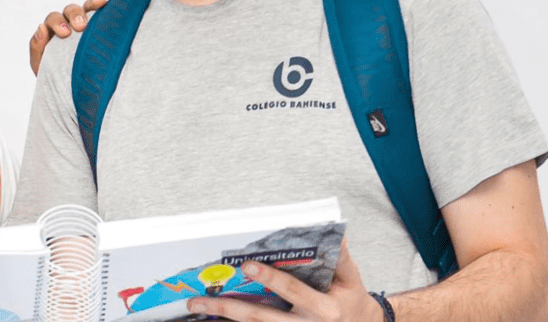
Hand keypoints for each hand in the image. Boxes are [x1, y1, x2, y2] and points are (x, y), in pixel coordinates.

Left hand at [28, 0, 108, 74]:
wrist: (72, 86)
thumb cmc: (54, 75)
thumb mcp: (41, 65)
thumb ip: (37, 47)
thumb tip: (41, 28)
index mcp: (53, 29)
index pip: (53, 19)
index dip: (58, 23)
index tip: (65, 33)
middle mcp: (69, 21)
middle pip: (71, 10)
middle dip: (76, 15)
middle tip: (82, 26)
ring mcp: (87, 21)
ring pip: (88, 6)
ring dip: (93, 3)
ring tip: (102, 3)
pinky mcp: (102, 24)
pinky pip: (107, 10)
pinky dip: (112, 1)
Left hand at [186, 240, 382, 321]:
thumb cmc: (352, 300)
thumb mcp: (351, 278)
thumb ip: (341, 257)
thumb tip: (336, 233)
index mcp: (323, 308)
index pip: (292, 290)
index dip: (270, 278)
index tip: (246, 265)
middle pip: (262, 319)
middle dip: (229, 308)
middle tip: (199, 299)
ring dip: (224, 319)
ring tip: (196, 309)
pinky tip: (211, 320)